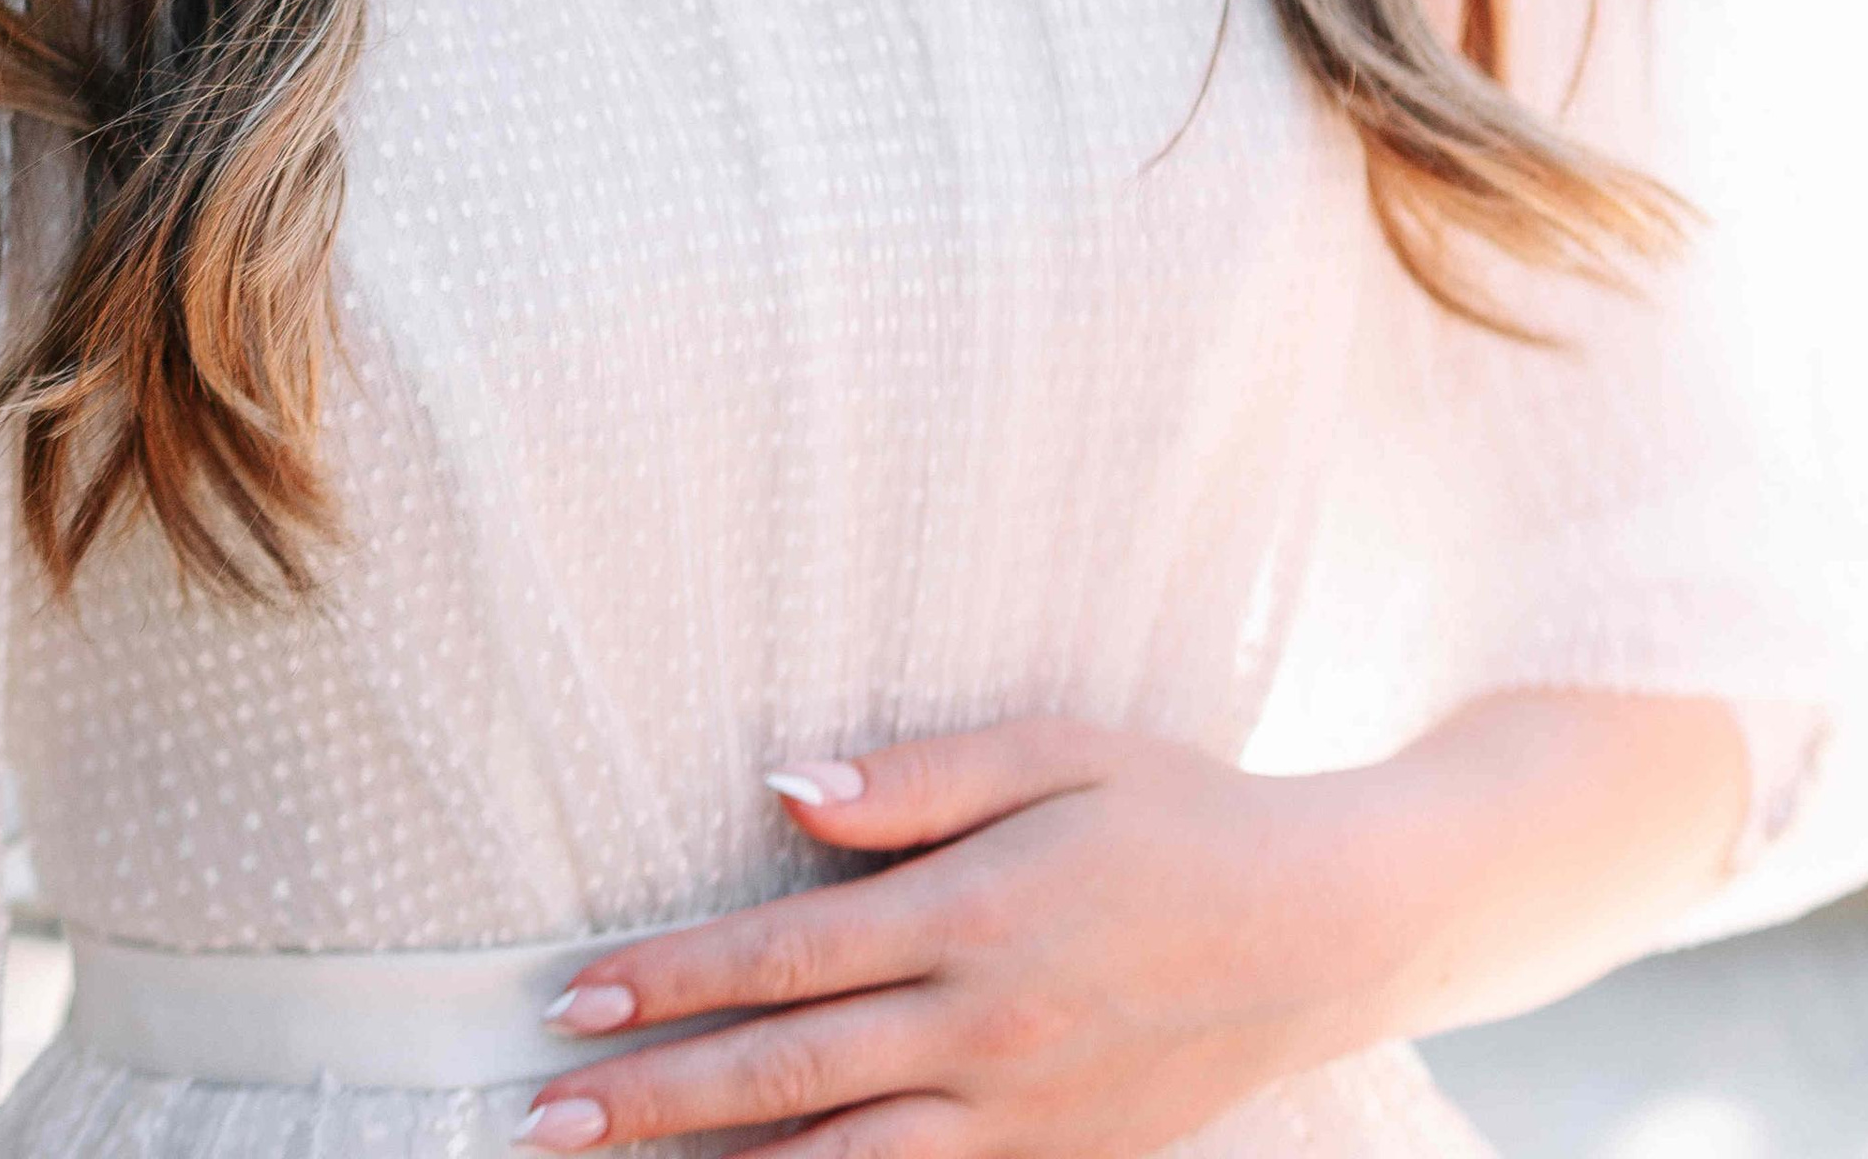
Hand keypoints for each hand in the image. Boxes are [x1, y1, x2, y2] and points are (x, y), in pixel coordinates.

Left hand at [516, 714, 1385, 1158]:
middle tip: (543, 1115)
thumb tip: (781, 793)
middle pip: (784, 1078)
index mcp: (970, 917)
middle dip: (651, 1098)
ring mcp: (1018, 1116)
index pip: (783, 958)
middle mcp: (982, 1032)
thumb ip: (914, 779)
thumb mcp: (1054, 750)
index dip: (670, 982)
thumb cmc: (1178, 814)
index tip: (574, 998)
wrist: (1323, 931)